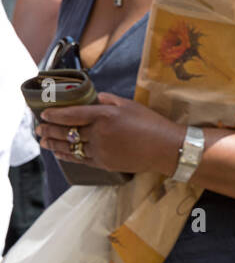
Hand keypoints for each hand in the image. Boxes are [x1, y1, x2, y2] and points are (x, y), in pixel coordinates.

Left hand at [37, 93, 186, 175]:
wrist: (166, 148)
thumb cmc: (151, 123)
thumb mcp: (130, 105)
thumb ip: (107, 100)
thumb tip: (91, 99)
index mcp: (105, 115)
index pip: (71, 115)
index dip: (54, 115)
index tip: (43, 115)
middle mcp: (100, 133)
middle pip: (67, 132)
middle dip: (49, 130)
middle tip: (38, 129)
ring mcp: (101, 150)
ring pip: (70, 147)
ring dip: (54, 144)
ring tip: (43, 142)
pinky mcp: (105, 163)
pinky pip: (80, 159)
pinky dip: (67, 156)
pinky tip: (60, 153)